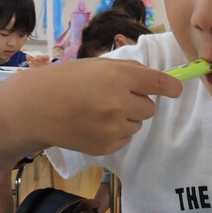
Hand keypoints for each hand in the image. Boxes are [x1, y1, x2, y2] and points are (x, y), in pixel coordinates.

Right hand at [0, 57, 182, 162]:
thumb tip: (160, 83)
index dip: (170, 87)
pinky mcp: (105, 147)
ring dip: (126, 118)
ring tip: (98, 111)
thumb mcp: (98, 65)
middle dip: (137, 102)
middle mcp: (118, 102)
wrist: (35, 108)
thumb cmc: (67, 80)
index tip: (176, 89)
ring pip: (137, 124)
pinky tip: (93, 125)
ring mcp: (112, 127)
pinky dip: (115, 133)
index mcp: (117, 77)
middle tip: (113, 97)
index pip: (157, 84)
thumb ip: (129, 72)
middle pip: (149, 108)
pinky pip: (125, 139)